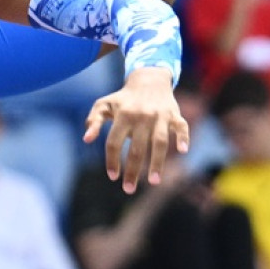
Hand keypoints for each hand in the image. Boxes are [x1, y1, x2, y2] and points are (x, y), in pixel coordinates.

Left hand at [83, 69, 188, 193]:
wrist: (149, 79)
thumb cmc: (123, 98)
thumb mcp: (104, 105)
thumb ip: (93, 121)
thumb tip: (86, 140)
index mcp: (123, 115)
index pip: (114, 142)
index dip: (112, 160)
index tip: (112, 176)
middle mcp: (142, 116)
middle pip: (137, 148)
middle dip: (132, 170)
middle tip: (128, 189)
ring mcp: (160, 116)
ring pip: (159, 142)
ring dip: (157, 163)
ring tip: (153, 182)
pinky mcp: (174, 114)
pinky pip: (181, 126)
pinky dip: (183, 137)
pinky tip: (182, 151)